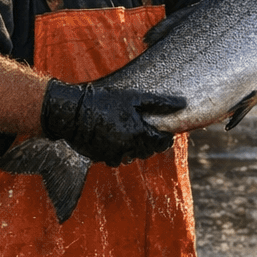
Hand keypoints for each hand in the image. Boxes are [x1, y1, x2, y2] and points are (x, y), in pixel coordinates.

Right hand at [41, 80, 186, 166]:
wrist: (73, 112)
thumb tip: (183, 104)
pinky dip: (118, 151)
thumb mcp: (134, 98)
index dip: (165, 138)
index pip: (161, 142)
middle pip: (147, 151)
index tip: (165, 134)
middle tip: (147, 132)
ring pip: (131, 156)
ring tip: (128, 133)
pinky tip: (113, 138)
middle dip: (150, 143)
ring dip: (134, 148)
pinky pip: (115, 158)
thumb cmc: (105, 101)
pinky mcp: (101, 158)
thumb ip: (159, 103)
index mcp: (139, 133)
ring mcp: (114, 154)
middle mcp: (128, 147)